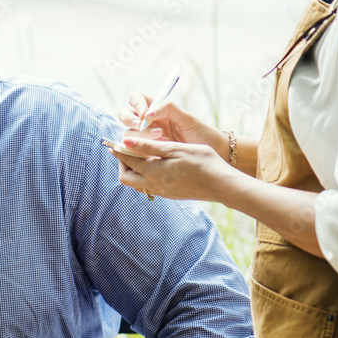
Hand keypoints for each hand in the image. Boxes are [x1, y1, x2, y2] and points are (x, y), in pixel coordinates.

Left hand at [108, 137, 236, 201]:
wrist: (222, 185)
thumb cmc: (202, 162)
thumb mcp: (174, 149)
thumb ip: (148, 147)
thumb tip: (125, 142)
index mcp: (152, 172)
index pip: (127, 161)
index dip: (119, 150)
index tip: (115, 142)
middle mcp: (153, 185)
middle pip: (126, 177)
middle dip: (123, 164)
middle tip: (127, 151)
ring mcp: (162, 192)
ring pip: (137, 184)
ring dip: (134, 171)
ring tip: (141, 157)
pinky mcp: (170, 195)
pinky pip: (149, 187)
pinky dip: (145, 176)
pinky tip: (156, 166)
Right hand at [119, 93, 229, 158]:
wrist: (213, 153)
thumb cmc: (202, 133)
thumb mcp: (188, 119)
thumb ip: (169, 110)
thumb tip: (148, 113)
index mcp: (157, 109)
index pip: (137, 99)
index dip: (136, 104)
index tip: (144, 113)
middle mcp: (149, 121)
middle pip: (126, 115)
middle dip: (130, 120)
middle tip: (139, 126)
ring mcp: (147, 137)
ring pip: (129, 133)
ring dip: (139, 135)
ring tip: (161, 138)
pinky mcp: (147, 152)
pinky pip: (134, 149)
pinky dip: (140, 149)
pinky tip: (155, 151)